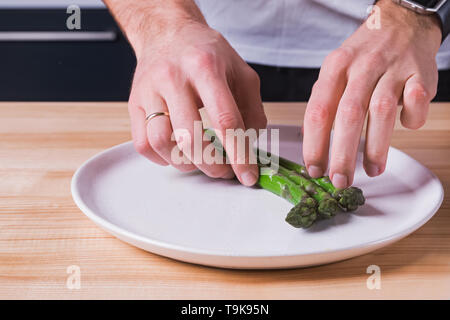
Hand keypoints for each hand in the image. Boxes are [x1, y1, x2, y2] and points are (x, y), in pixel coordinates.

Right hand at [107, 1, 266, 185]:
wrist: (167, 33)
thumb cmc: (205, 53)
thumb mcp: (241, 72)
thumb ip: (252, 108)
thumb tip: (250, 144)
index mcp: (205, 67)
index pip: (226, 120)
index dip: (239, 155)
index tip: (248, 175)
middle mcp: (173, 77)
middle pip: (190, 137)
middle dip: (212, 165)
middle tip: (224, 170)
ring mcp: (149, 91)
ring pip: (161, 143)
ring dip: (185, 163)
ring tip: (200, 160)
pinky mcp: (134, 103)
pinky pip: (142, 144)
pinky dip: (162, 158)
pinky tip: (177, 153)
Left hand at [303, 0, 441, 188]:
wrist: (401, 23)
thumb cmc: (363, 57)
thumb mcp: (335, 71)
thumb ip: (323, 103)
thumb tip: (309, 142)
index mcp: (334, 68)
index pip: (318, 111)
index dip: (314, 144)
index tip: (314, 169)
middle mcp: (361, 67)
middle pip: (348, 115)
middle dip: (342, 154)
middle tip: (339, 180)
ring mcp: (392, 68)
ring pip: (381, 112)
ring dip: (376, 148)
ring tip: (371, 171)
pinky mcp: (419, 73)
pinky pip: (416, 102)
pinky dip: (412, 119)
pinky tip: (407, 128)